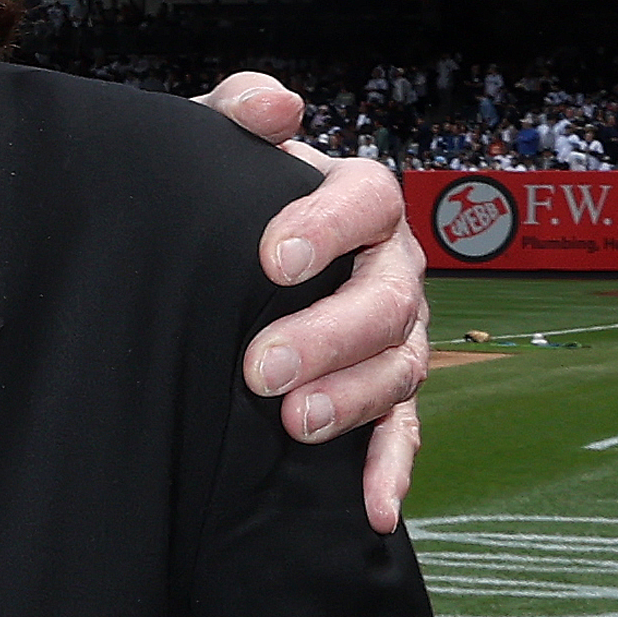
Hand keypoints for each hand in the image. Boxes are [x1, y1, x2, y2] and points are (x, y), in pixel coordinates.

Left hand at [207, 78, 427, 531]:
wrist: (225, 264)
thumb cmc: (225, 202)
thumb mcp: (214, 150)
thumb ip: (235, 112)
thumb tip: (274, 105)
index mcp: (360, 201)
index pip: (367, 200)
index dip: (327, 227)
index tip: (269, 259)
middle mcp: (392, 268)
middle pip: (391, 299)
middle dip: (332, 334)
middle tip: (262, 367)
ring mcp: (397, 336)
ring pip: (402, 367)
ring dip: (355, 399)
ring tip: (297, 423)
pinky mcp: (386, 397)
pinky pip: (403, 435)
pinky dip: (390, 471)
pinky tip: (372, 511)